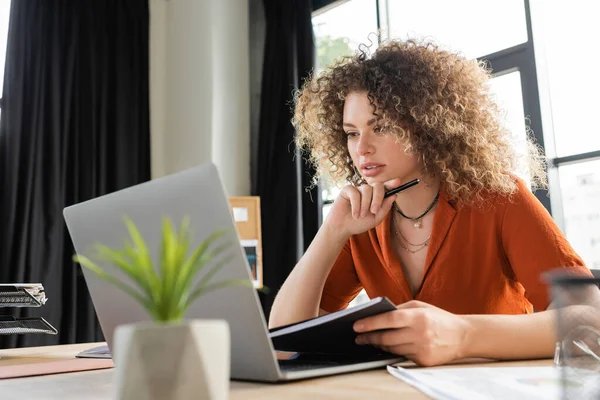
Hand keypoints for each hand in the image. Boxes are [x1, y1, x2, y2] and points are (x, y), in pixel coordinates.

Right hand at [323, 178, 402, 238]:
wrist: (342, 228)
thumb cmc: (358, 224)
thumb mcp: (375, 219)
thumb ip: (384, 208)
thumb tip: (394, 195)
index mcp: (376, 197)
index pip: (385, 187)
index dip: (391, 183)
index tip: (398, 182)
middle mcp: (368, 191)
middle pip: (377, 186)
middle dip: (378, 198)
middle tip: (374, 211)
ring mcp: (357, 189)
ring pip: (366, 189)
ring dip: (365, 204)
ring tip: (360, 215)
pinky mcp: (347, 190)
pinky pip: (355, 192)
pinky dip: (356, 205)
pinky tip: (354, 214)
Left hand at [353, 301, 469, 366]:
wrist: (463, 336)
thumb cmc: (438, 318)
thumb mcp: (420, 306)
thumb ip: (399, 310)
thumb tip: (376, 314)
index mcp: (419, 316)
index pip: (389, 319)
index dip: (370, 323)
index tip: (356, 325)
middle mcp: (420, 333)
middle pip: (387, 338)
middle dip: (369, 337)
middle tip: (358, 336)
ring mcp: (422, 349)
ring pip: (392, 349)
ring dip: (378, 345)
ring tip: (371, 340)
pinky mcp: (424, 361)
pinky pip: (401, 356)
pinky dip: (392, 351)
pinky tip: (386, 346)